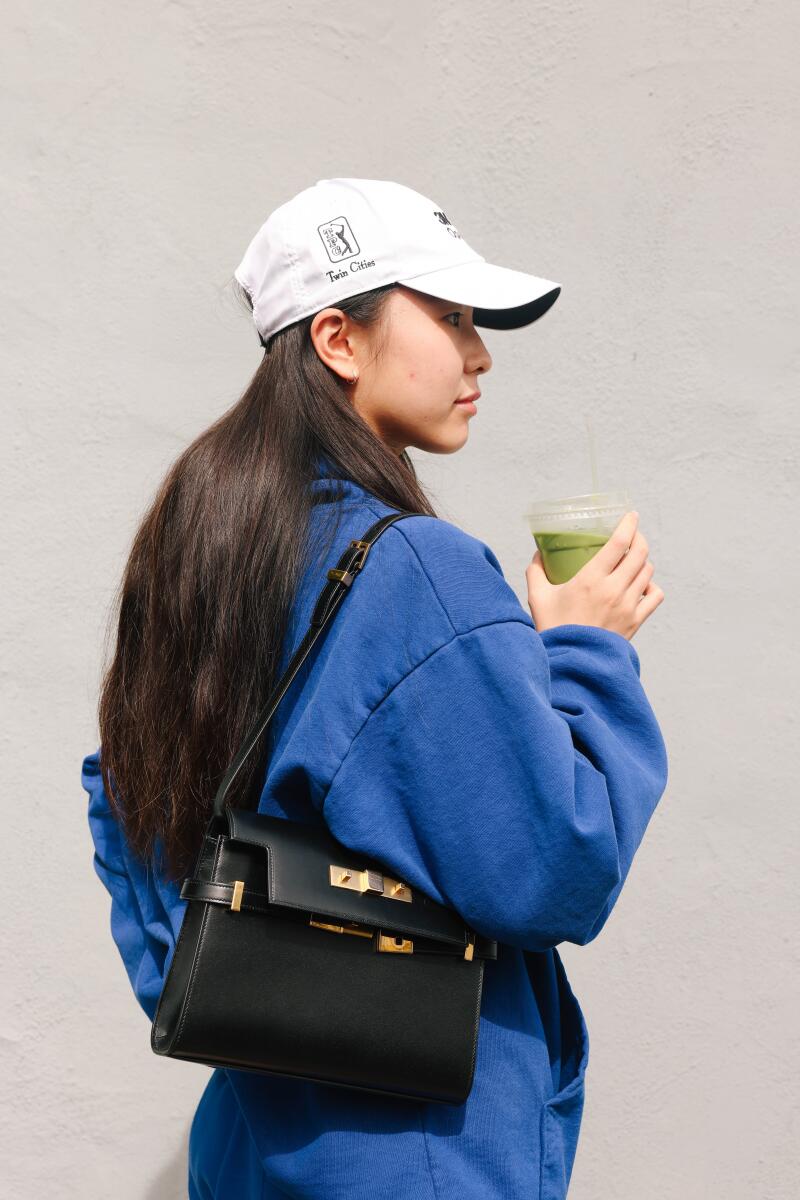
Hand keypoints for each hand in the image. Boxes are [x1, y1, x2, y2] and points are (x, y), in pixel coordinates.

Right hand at [526, 511, 664, 639]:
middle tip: (633, 534)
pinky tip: (641, 586)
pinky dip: (651, 586)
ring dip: (643, 561)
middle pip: (640, 554)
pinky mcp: (635, 622)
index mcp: (590, 580)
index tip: (631, 515)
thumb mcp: (538, 598)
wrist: (570, 662)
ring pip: (647, 572)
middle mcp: (613, 590)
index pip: (619, 543)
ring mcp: (627, 607)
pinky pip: (654, 597)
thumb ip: (536, 572)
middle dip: (639, 538)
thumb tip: (538, 555)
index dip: (628, 525)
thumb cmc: (553, 629)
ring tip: (634, 560)